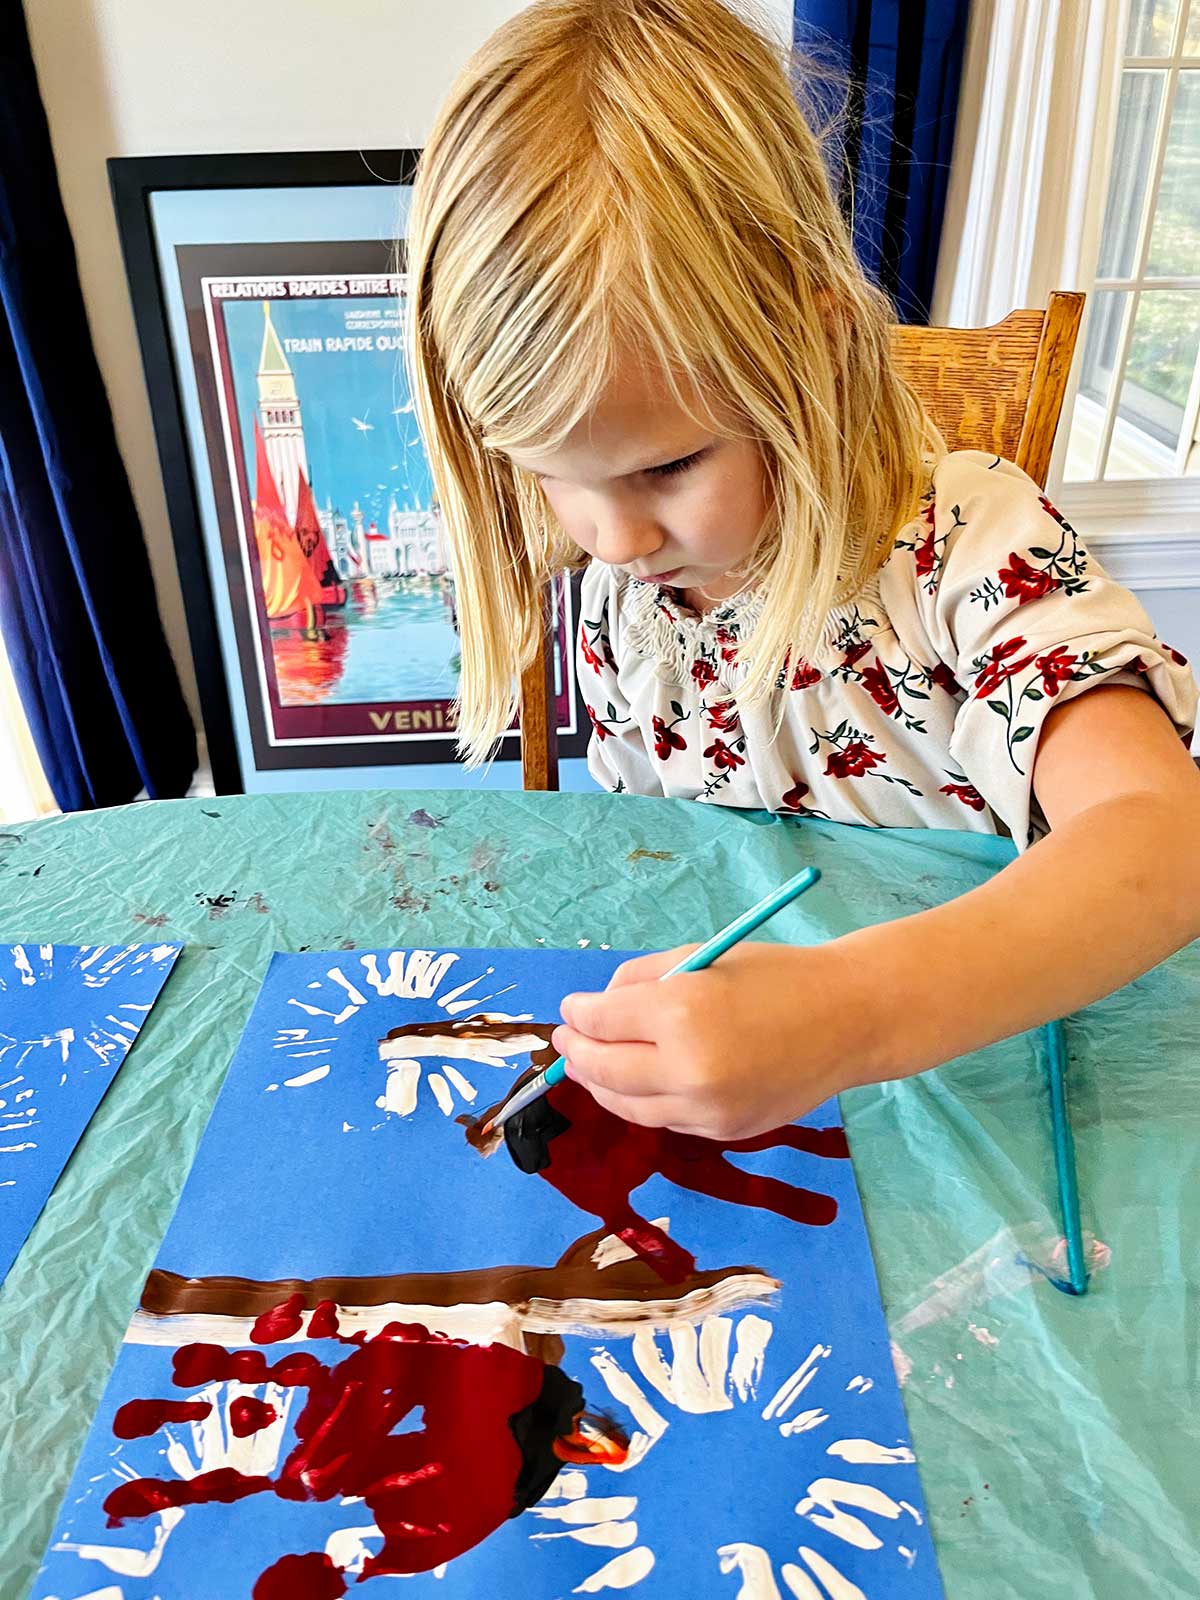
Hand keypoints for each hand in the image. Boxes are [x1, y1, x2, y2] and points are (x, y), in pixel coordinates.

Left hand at [551, 940, 878, 1141]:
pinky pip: (666, 1118)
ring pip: (628, 1106)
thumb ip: (643, 979)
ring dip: (601, 1084)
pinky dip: (644, 1100)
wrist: (850, 1020)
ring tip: (589, 1066)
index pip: (601, 1020)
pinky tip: (637, 1082)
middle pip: (603, 1069)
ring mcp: (706, 1109)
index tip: (570, 1009)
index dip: (577, 1014)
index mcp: (681, 1011)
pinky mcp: (724, 1132)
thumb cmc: (777, 976)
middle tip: (565, 1040)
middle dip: (576, 1054)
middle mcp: (688, 1068)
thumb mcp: (704, 956)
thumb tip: (597, 1007)